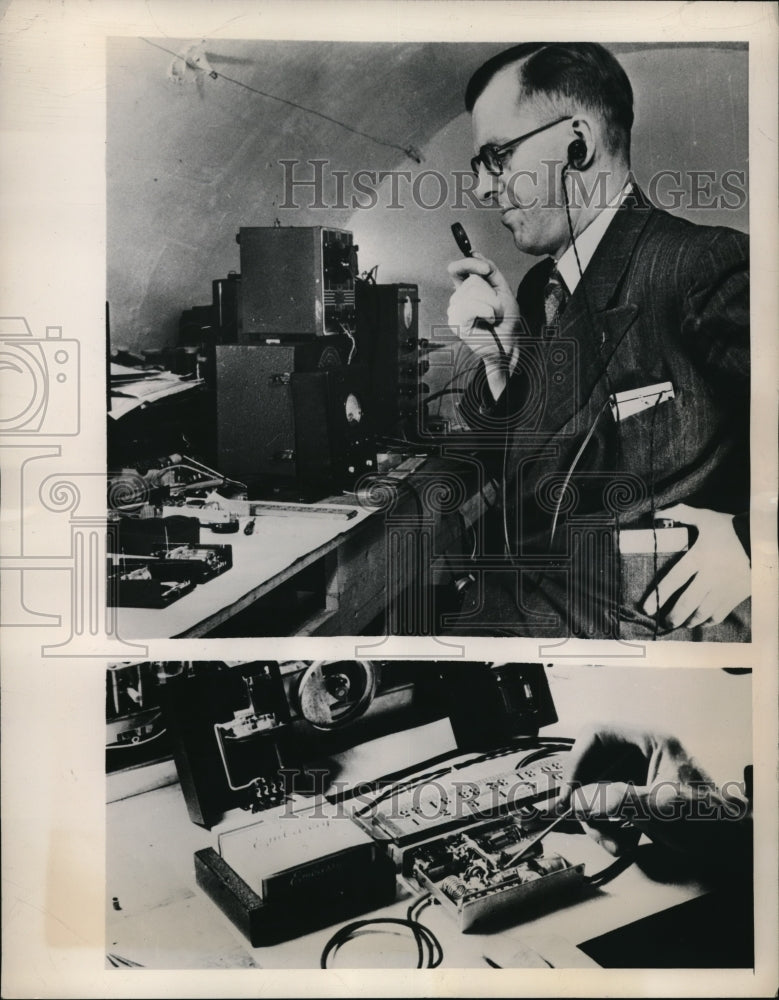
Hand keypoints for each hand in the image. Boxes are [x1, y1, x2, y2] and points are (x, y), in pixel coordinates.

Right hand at [446, 252, 521, 377]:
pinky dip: (487, 312)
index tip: (486, 269)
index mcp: (465, 290)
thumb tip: (475, 252)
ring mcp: (454, 311)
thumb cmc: (506, 320)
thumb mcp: (502, 289)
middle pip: (472, 281)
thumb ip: (490, 271)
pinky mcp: (456, 323)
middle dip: (491, 293)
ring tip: (493, 317)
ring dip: (492, 304)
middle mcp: (456, 300)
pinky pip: (472, 306)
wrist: (508, 343)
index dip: (469, 263)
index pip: (456, 269)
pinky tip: (489, 321)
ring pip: (474, 292)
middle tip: (496, 310)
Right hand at [553, 723, 749, 856]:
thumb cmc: (707, 821)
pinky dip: (608, 827)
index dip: (577, 761)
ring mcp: (636, 777)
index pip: (597, 736)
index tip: (569, 794)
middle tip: (588, 823)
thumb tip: (577, 801)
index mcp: (649, 741)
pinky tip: (622, 843)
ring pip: (595, 790)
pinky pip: (607, 807)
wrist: (732, 847)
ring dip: (597, 819)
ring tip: (614, 843)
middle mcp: (639, 755)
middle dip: (587, 799)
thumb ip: (618, 801)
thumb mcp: (662, 808)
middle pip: (592, 766)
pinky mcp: (635, 799)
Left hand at [641, 504, 750, 628]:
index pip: (674, 580)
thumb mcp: (705, 517)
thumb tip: (656, 513)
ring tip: (679, 623)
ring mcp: (724, 588)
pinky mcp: (736, 595)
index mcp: (699, 557)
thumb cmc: (731, 528)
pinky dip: (708, 621)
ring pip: (703, 612)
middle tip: (664, 622)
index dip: (658, 596)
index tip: (646, 608)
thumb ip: (680, 513)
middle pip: (687, 602)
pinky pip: (719, 614)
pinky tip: (700, 621)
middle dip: (672, 616)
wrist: (762, 539)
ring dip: (688, 621)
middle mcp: (710, 576)